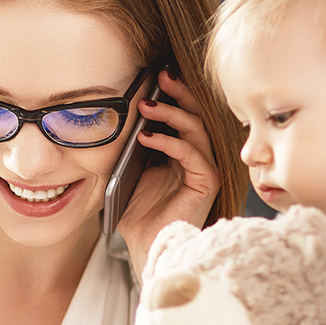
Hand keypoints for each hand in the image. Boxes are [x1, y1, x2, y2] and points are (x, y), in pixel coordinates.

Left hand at [116, 68, 220, 271]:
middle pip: (195, 115)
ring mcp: (203, 169)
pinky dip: (170, 142)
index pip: (183, 115)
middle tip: (161, 76)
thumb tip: (120, 120)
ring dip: (172, 113)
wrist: (148, 248)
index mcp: (180, 154)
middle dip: (179, 93)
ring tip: (147, 105)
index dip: (172, 95)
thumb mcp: (130, 174)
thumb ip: (131, 149)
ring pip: (196, 129)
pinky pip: (192, 154)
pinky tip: (147, 136)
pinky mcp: (206, 182)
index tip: (154, 77)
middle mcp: (196, 158)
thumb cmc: (140, 216)